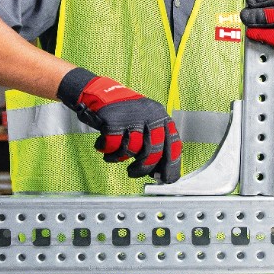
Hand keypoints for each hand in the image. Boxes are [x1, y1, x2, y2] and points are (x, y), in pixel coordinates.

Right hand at [57, 68, 182, 182]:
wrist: (101, 94)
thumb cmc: (125, 116)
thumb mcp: (145, 124)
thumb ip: (152, 144)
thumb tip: (158, 172)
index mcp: (161, 116)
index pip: (173, 143)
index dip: (170, 164)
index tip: (166, 178)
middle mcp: (150, 115)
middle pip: (153, 150)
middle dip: (144, 167)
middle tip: (134, 173)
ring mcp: (132, 117)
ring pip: (132, 149)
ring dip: (120, 157)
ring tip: (114, 155)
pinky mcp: (113, 120)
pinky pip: (113, 145)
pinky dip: (107, 149)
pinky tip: (104, 147)